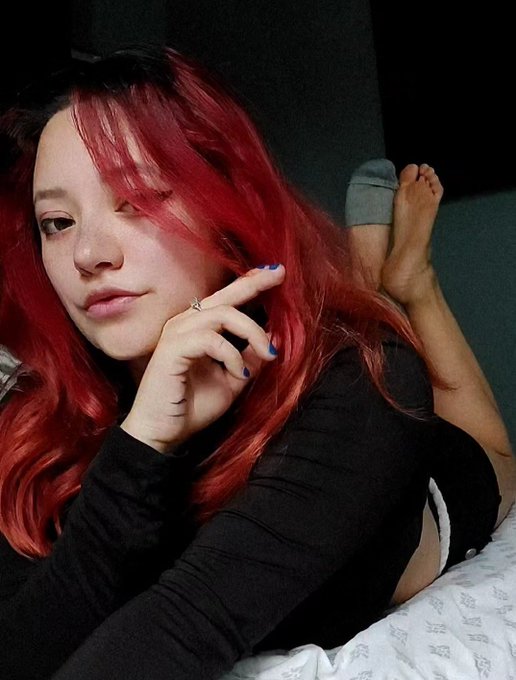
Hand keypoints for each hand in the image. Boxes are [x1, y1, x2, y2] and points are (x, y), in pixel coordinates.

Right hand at [120, 265, 284, 453]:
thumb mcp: (231, 381)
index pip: (226, 299)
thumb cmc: (190, 408)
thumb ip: (249, 360)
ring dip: (251, 332)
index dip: (250, 283)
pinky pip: (210, 339)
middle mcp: (184, 324)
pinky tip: (239, 373)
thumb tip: (272, 340)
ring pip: (222, 314)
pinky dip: (231, 354)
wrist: (161, 434)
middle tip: (279, 275)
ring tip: (268, 355)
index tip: (276, 273)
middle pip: (224, 296)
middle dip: (253, 284)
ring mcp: (176, 334)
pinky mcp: (171, 350)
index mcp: (197, 328)